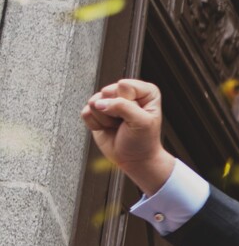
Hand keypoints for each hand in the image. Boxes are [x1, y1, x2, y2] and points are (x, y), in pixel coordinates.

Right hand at [81, 79, 174, 193]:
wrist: (135, 159)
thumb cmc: (144, 141)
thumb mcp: (141, 122)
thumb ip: (123, 107)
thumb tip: (99, 102)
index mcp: (145, 91)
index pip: (124, 86)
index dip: (127, 103)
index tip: (135, 115)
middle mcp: (126, 93)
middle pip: (107, 92)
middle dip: (114, 111)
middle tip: (124, 122)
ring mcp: (110, 102)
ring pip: (94, 101)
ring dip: (105, 119)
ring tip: (117, 126)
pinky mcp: (96, 112)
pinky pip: (86, 113)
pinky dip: (96, 125)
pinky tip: (107, 128)